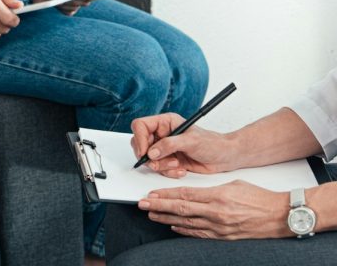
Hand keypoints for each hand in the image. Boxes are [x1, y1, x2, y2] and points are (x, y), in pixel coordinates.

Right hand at [131, 113, 235, 176]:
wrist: (224, 157)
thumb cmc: (211, 143)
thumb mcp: (190, 141)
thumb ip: (169, 145)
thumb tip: (151, 152)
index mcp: (165, 122)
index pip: (140, 126)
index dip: (140, 139)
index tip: (146, 152)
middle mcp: (162, 134)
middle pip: (139, 143)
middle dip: (149, 156)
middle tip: (158, 164)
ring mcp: (164, 148)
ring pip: (148, 158)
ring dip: (161, 166)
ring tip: (176, 165)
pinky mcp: (168, 160)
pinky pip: (158, 168)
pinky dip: (167, 172)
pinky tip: (180, 170)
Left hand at [137, 181, 289, 238]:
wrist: (279, 216)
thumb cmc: (258, 197)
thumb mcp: (231, 184)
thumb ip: (209, 188)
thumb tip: (191, 191)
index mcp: (217, 196)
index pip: (184, 195)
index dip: (164, 195)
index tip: (151, 194)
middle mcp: (216, 213)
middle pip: (180, 210)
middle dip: (158, 207)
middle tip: (142, 205)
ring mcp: (220, 228)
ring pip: (187, 223)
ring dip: (166, 219)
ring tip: (152, 215)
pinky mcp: (225, 237)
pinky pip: (200, 234)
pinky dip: (184, 230)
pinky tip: (173, 227)